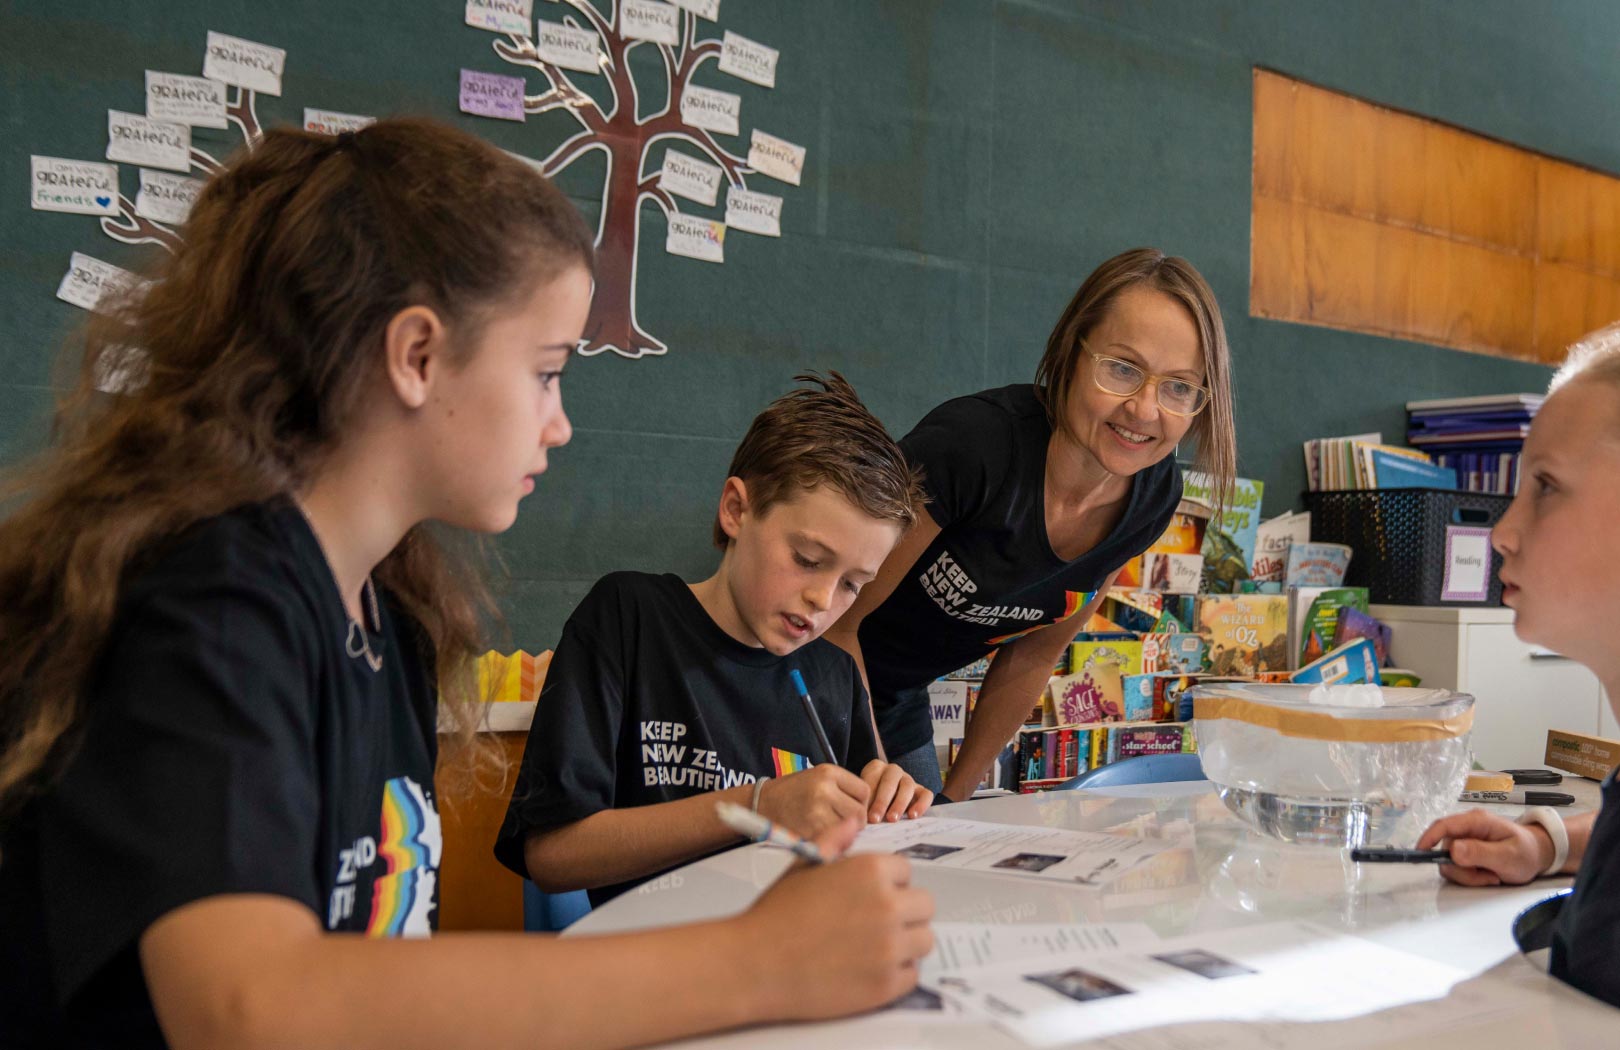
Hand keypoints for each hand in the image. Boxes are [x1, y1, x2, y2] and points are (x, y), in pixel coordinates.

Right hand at [736, 818, 934, 1019]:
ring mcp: (890, 948)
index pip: (905, 871)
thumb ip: (835, 840)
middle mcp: (887, 905)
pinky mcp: (887, 985)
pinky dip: (895, 973)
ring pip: (924, 939)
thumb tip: (855, 821)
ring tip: (873, 947)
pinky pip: (912, 974)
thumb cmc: (777, 913)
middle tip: (873, 923)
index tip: (867, 896)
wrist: (755, 963)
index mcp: (870, 870)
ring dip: (905, 942)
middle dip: (903, 911)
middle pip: (924, 905)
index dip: (887, 883)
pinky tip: (867, 969)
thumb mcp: (804, 865)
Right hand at [757, 765, 869, 837]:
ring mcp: (816, 810)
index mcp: (828, 773)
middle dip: (856, 821)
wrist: (763, 802)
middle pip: (860, 812)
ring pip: (849, 829)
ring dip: (845, 833)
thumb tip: (869, 811)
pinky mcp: (809, 829)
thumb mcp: (819, 778)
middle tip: (842, 822)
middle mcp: (824, 789)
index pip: (864, 791)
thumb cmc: (794, 791)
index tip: (851, 807)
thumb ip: (843, 789)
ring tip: (830, 828)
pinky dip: (831, 841)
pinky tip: (821, 834)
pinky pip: (833, 839)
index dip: (862, 803)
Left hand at [859, 759, 932, 822]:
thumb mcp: (864, 798)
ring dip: (899, 804)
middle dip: (881, 801)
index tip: (863, 812)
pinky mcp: (921, 790)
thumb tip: (860, 816)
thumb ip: (863, 803)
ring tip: (892, 819)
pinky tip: (912, 816)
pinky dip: (921, 804)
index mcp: (876, 768)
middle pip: (890, 782)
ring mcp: (908, 779)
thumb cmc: (870, 799)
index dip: (867, 795)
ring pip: (907, 786)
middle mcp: (893, 770)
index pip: (872, 777)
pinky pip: (926, 794)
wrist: (885, 801)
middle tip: (874, 819)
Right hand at [1417, 809, 1552, 885]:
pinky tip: (1488, 875)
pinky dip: (1470, 876)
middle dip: (1463, 869)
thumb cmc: (1527, 853)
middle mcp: (1467, 828)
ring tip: (1492, 876)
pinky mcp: (1465, 852)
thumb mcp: (1508, 856)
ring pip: (1450, 862)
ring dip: (1468, 875)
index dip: (1428, 839)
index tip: (1419, 854)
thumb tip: (1453, 850)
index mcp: (1476, 821)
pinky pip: (1457, 867)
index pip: (1444, 826)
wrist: (1539, 855)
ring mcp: (1465, 840)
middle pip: (1446, 849)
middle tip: (1487, 877)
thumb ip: (1481, 853)